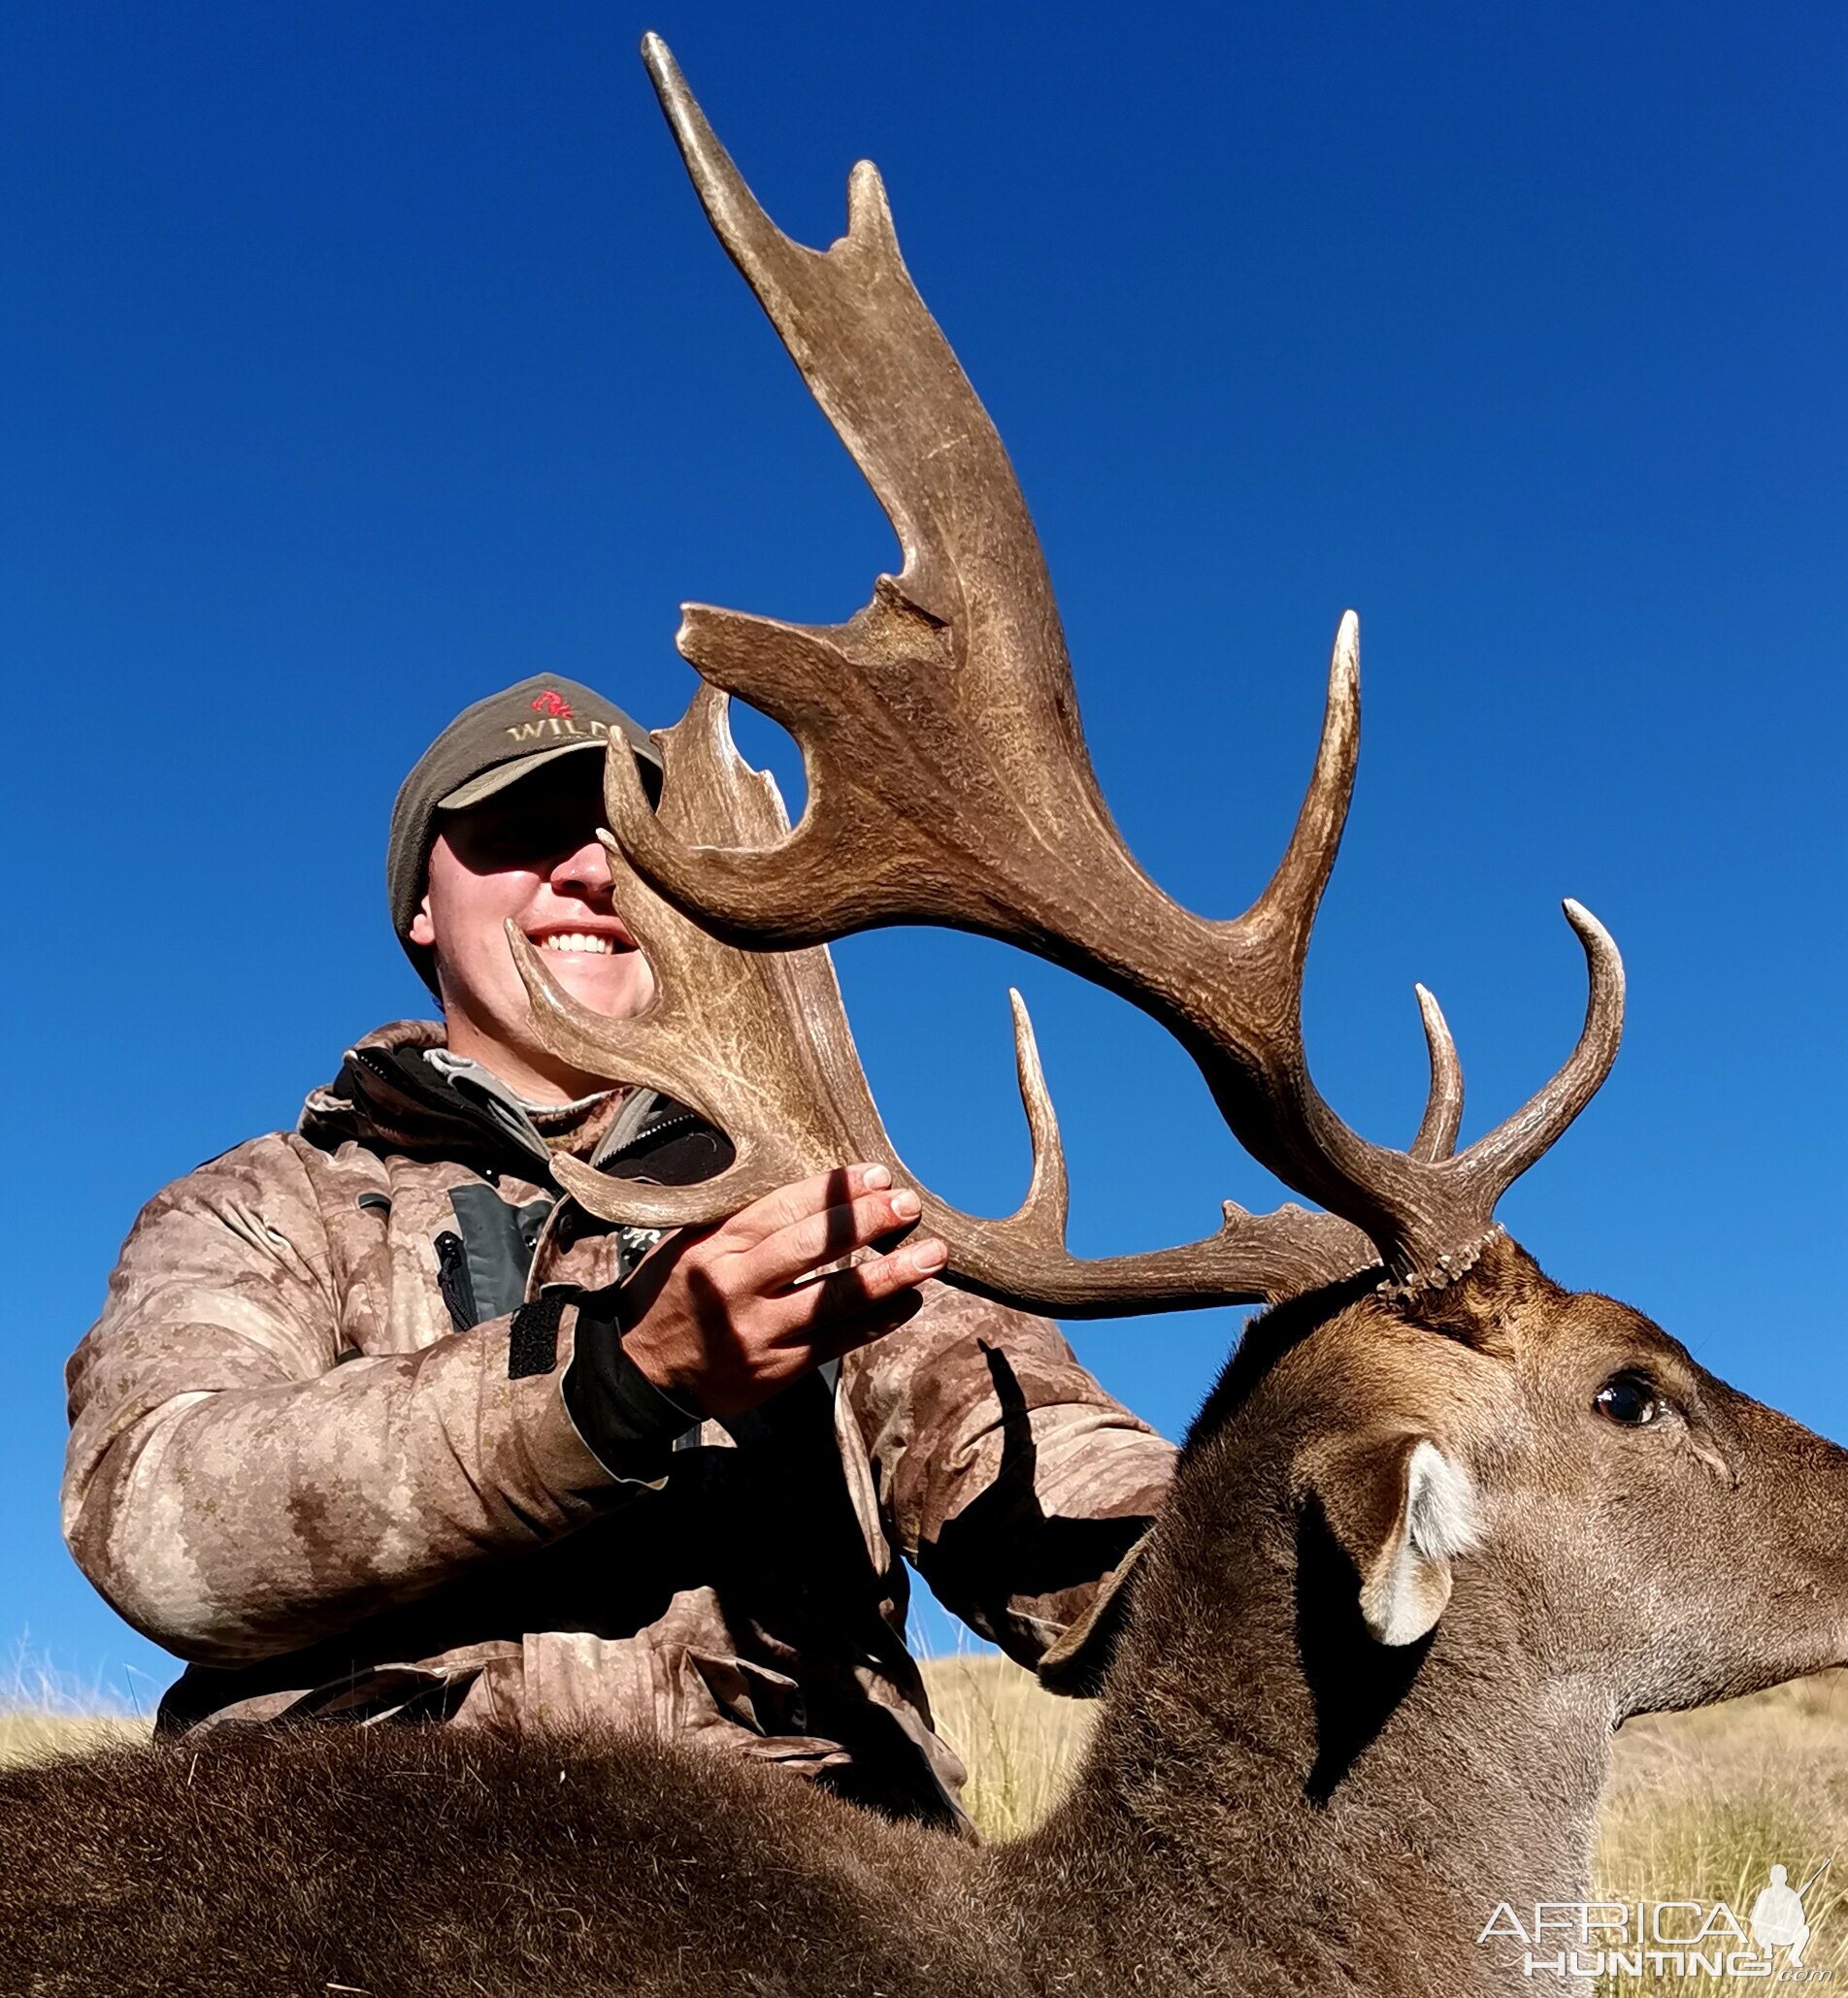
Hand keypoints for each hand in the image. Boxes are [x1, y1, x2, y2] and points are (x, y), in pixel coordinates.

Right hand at [614, 1164, 944, 1418]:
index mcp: (715, 1249)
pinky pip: (837, 1342)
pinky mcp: (776, 1369)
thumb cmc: (671, 1293)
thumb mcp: (688, 1244)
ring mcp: (758, 1334)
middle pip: (813, 1249)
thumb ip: (741, 1219)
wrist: (641, 1371)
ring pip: (834, 1300)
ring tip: (932, 1254)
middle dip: (867, 1223)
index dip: (835, 1191)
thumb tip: (814, 1189)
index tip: (877, 1176)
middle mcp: (736, 1289)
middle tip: (909, 1205)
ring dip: (890, 1276)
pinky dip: (877, 1321)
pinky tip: (908, 1300)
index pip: (784, 1209)